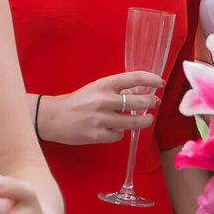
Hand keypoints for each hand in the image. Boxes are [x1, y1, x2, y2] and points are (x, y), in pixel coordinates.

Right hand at [38, 71, 163, 145]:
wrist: (53, 117)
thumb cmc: (76, 101)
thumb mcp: (95, 88)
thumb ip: (114, 90)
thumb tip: (139, 94)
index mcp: (103, 85)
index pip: (134, 78)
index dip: (151, 80)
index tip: (160, 83)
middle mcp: (104, 100)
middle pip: (139, 102)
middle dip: (152, 102)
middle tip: (156, 103)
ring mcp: (101, 119)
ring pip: (133, 122)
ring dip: (144, 121)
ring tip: (147, 119)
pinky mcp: (98, 135)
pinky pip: (119, 135)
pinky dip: (119, 132)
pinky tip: (114, 129)